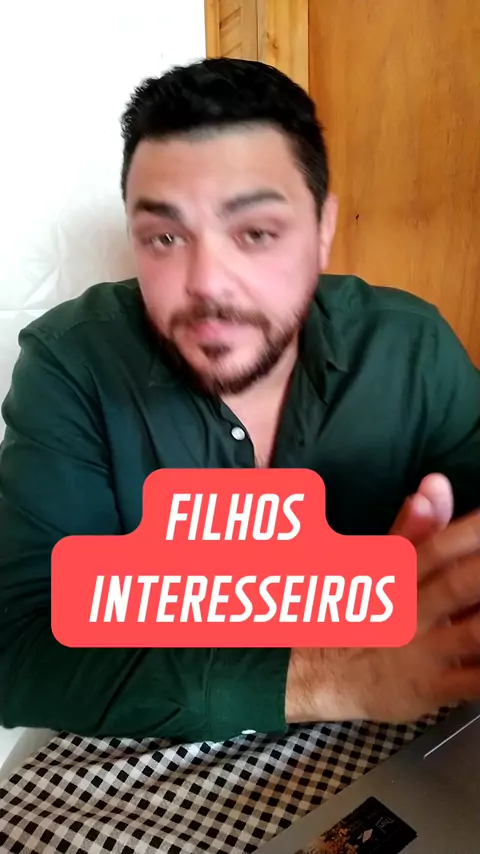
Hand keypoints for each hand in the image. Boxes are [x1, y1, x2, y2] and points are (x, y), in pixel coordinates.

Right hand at [286, 474, 479, 723]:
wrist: (313, 672)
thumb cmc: (350, 609)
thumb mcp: (371, 564)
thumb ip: (411, 528)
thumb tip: (437, 484)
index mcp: (396, 576)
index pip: (435, 548)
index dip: (469, 533)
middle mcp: (410, 611)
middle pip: (458, 586)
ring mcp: (423, 652)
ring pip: (472, 635)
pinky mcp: (431, 689)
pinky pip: (471, 683)